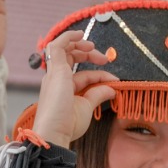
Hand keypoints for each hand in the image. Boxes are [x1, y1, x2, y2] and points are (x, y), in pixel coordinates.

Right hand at [31, 31, 117, 147]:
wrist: (55, 133)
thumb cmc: (66, 125)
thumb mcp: (87, 106)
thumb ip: (98, 94)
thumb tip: (112, 88)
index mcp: (62, 88)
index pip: (82, 74)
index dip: (99, 74)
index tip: (113, 81)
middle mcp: (55, 79)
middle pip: (69, 57)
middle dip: (88, 53)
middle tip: (104, 58)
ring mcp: (54, 74)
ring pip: (61, 48)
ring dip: (78, 43)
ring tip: (92, 45)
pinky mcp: (55, 71)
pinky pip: (56, 46)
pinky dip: (67, 37)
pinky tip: (80, 34)